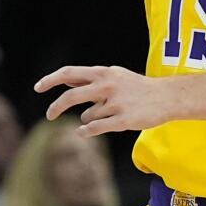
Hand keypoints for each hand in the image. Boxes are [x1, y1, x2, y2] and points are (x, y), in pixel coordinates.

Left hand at [35, 65, 169, 136]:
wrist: (167, 97)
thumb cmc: (138, 88)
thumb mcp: (114, 76)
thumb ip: (91, 79)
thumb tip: (65, 79)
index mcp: (103, 73)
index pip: (69, 73)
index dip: (51, 80)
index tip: (38, 87)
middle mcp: (107, 86)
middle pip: (71, 96)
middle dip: (56, 107)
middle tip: (49, 115)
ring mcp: (115, 103)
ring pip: (87, 116)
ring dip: (89, 119)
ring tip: (106, 116)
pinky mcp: (123, 120)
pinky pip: (96, 128)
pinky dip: (87, 131)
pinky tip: (84, 133)